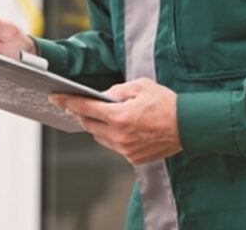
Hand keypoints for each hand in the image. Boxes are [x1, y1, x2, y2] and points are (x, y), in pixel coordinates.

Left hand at [49, 78, 181, 164]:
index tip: (55, 97)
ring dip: (95, 126)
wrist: (189, 126)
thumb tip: (101, 96)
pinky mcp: (133, 158)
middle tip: (74, 105)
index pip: (85, 108)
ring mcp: (126, 149)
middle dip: (80, 113)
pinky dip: (110, 136)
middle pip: (88, 124)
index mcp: (120, 116)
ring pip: (99, 137)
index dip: (67, 101)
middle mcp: (120, 135)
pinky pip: (113, 146)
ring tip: (97, 115)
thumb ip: (117, 90)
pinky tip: (116, 127)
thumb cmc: (166, 103)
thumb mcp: (140, 86)